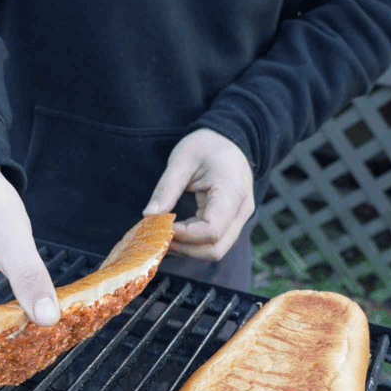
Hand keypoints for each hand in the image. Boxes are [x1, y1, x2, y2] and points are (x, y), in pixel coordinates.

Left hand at [144, 128, 254, 261]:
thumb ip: (166, 189)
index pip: (211, 231)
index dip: (183, 236)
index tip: (160, 226)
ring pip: (215, 250)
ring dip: (186, 250)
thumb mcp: (182, 160)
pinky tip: (172, 234)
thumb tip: (148, 216)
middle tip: (157, 238)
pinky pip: (213, 242)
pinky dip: (192, 244)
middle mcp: (242, 210)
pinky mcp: (232, 221)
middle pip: (215, 249)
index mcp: (232, 192)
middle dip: (183, 249)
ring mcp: (239, 218)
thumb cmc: (207, 145)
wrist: (231, 139)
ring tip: (162, 237)